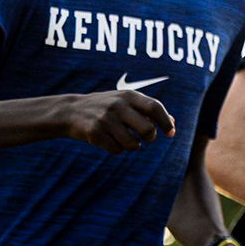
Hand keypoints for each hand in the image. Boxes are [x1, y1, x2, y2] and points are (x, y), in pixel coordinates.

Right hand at [60, 91, 175, 152]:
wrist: (70, 111)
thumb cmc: (106, 107)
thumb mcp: (127, 102)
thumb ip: (149, 111)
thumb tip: (174, 123)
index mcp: (129, 95)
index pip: (155, 107)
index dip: (166, 122)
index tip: (171, 133)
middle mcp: (117, 106)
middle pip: (147, 129)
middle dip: (150, 137)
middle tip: (145, 137)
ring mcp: (105, 119)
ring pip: (132, 144)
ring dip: (132, 145)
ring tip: (124, 138)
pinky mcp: (94, 133)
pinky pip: (116, 150)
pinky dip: (116, 149)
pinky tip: (109, 141)